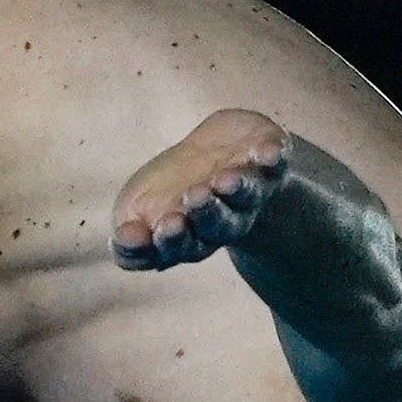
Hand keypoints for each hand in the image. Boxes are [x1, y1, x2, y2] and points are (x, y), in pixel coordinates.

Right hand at [109, 107, 294, 270]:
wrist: (221, 152)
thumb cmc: (170, 189)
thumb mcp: (137, 210)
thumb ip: (130, 231)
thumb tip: (126, 236)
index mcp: (185, 239)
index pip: (172, 249)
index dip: (165, 241)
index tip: (152, 228)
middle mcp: (221, 223)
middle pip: (215, 226)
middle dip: (205, 214)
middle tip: (193, 198)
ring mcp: (249, 195)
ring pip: (244, 199)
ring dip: (235, 190)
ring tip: (224, 181)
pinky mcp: (270, 165)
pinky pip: (275, 165)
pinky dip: (271, 158)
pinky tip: (265, 153)